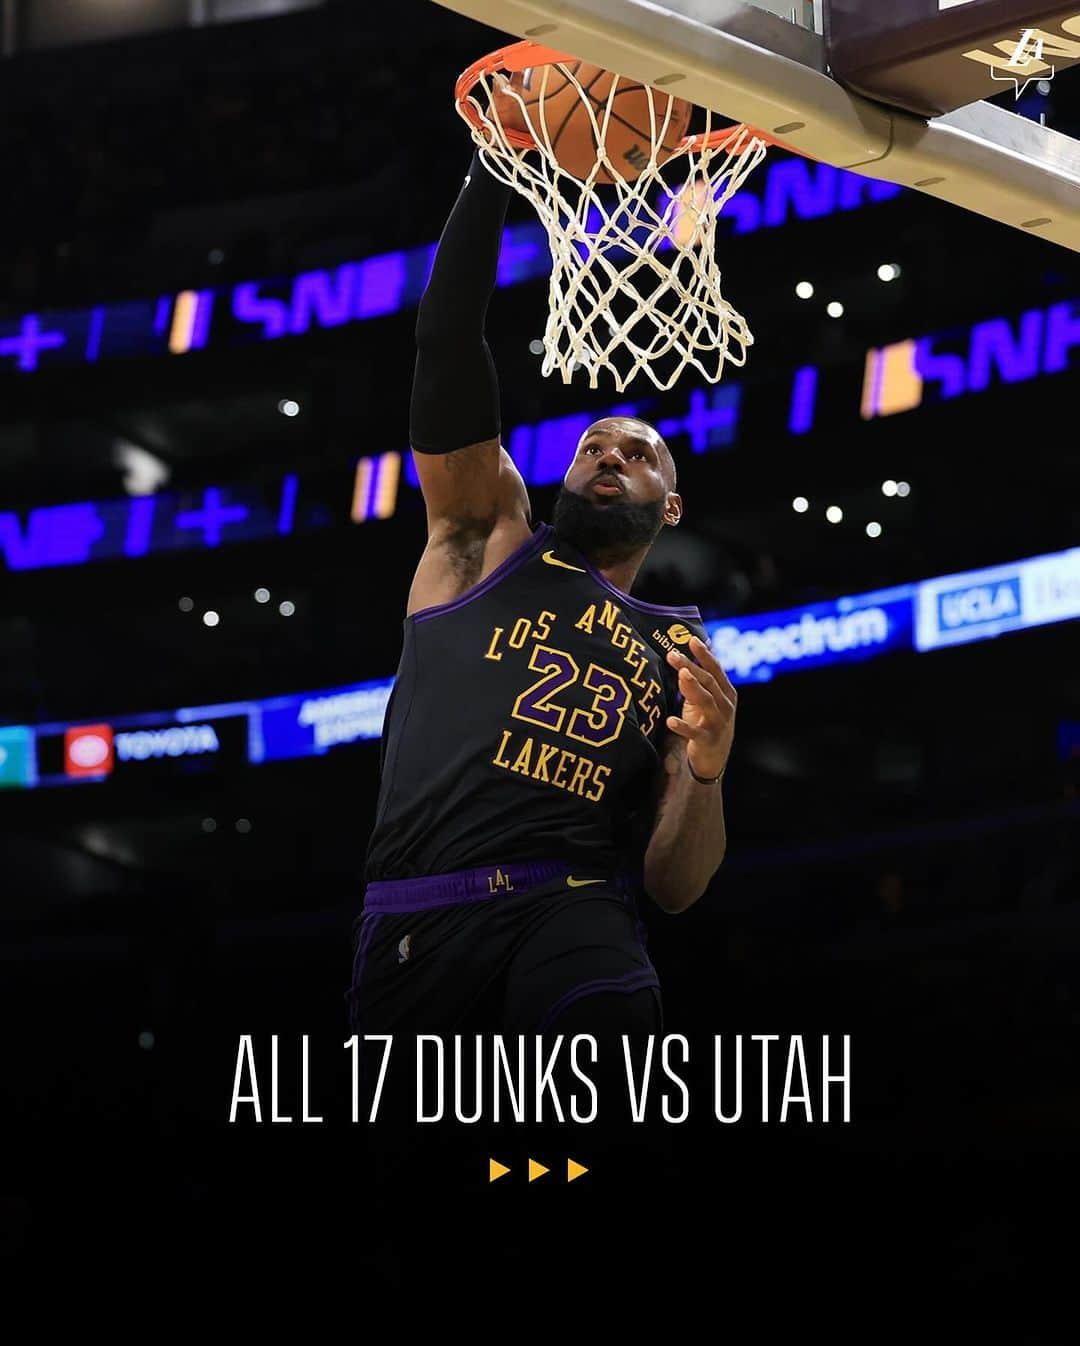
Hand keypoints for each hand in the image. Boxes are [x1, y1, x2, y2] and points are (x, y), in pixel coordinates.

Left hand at [665, 635, 735, 779]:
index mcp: (726, 693)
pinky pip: (694, 733)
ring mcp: (718, 723)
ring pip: (707, 701)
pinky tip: (670, 721)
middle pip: (708, 682)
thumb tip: (689, 656)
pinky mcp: (708, 741)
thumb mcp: (705, 700)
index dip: (704, 654)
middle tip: (673, 654)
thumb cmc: (706, 723)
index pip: (715, 669)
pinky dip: (683, 727)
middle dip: (691, 666)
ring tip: (681, 675)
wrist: (713, 759)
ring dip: (693, 687)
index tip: (691, 640)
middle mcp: (725, 705)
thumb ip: (699, 680)